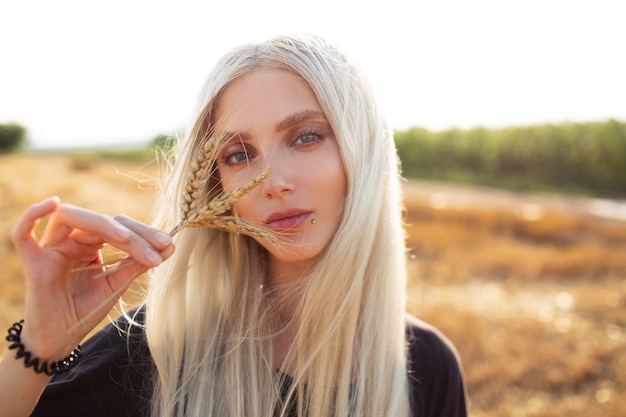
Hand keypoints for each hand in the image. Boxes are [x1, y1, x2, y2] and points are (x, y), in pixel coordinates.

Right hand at [9, 197, 173, 360]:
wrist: (61, 339)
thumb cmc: (86, 309)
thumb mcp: (117, 284)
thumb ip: (138, 263)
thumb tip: (169, 246)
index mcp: (92, 243)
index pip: (119, 225)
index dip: (144, 233)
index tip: (168, 246)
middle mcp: (72, 240)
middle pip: (102, 221)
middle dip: (133, 232)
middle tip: (158, 248)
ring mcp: (51, 248)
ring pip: (72, 218)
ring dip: (103, 225)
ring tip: (127, 240)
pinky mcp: (32, 261)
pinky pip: (22, 233)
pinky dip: (32, 214)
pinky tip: (52, 204)